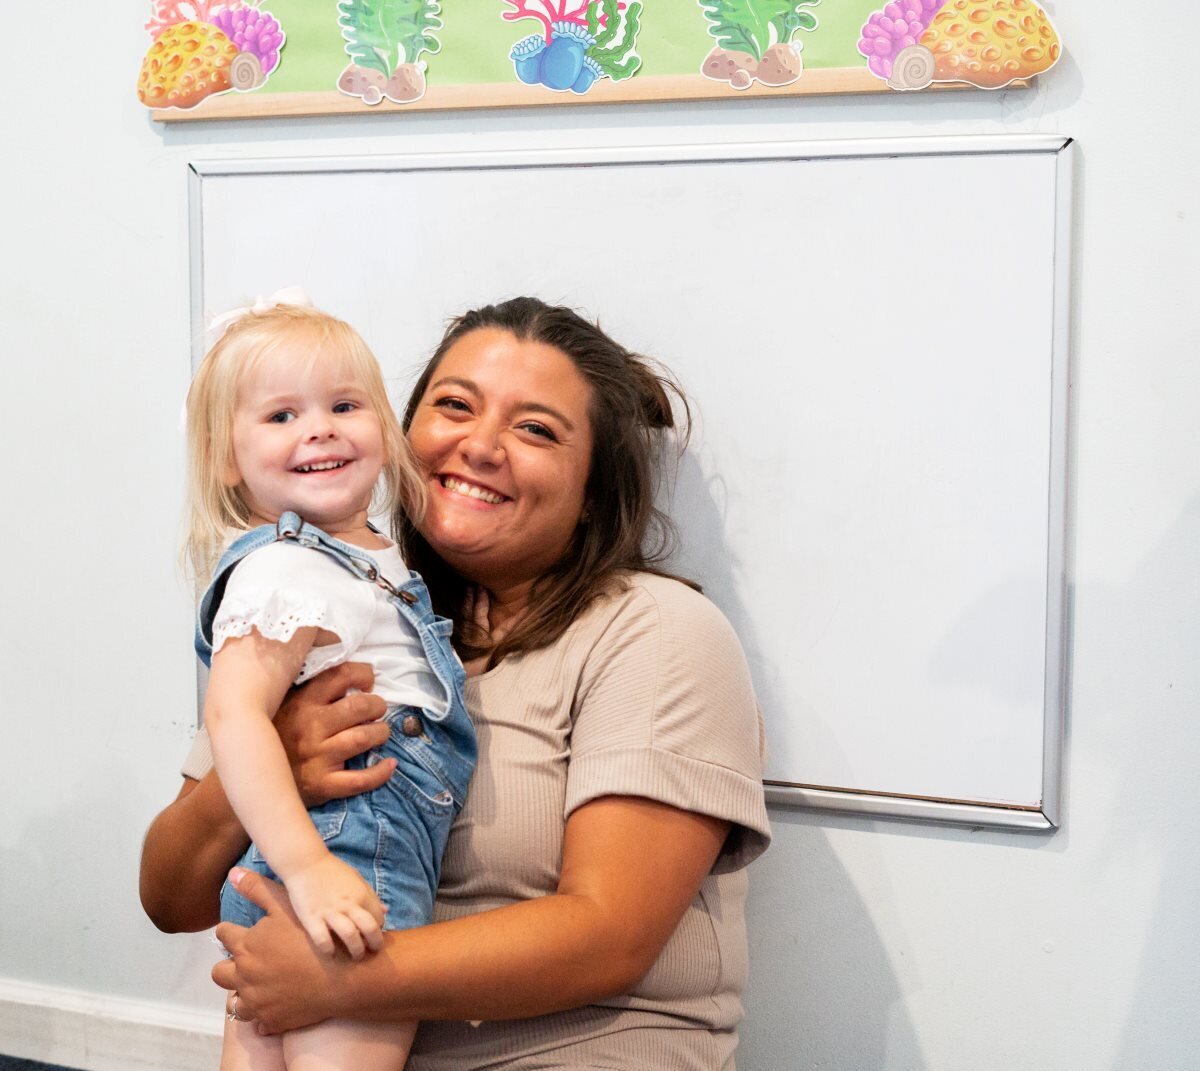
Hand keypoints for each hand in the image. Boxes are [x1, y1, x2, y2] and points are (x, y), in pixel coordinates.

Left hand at [214, 868, 352, 1034]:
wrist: (344, 975)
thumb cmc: (314, 936)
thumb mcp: (287, 904)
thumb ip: (257, 889)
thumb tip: (232, 874)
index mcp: (246, 947)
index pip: (224, 936)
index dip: (231, 932)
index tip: (240, 932)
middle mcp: (244, 977)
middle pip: (220, 974)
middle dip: (230, 966)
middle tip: (252, 961)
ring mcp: (257, 1003)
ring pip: (236, 1003)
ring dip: (246, 993)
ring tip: (265, 984)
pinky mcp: (271, 1022)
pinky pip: (259, 1023)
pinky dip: (265, 1013)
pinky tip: (280, 1001)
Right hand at [275, 662, 391, 806]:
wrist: (247, 779)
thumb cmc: (272, 737)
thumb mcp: (284, 704)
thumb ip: (309, 689)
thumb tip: (344, 672)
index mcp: (302, 702)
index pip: (340, 675)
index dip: (363, 674)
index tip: (367, 682)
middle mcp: (311, 727)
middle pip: (359, 707)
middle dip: (377, 705)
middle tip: (377, 709)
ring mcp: (317, 757)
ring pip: (363, 738)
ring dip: (380, 733)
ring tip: (380, 732)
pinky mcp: (321, 784)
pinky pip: (359, 780)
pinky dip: (380, 773)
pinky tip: (389, 765)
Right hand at [284, 854, 385, 958]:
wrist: (305, 863)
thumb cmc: (333, 871)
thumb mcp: (357, 879)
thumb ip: (371, 896)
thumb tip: (386, 911)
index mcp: (361, 894)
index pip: (378, 918)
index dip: (379, 929)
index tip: (374, 936)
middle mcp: (348, 903)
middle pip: (369, 928)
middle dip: (375, 943)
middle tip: (372, 951)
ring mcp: (330, 911)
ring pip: (350, 935)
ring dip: (356, 950)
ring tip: (356, 956)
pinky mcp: (311, 918)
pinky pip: (322, 938)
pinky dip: (328, 949)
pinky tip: (330, 953)